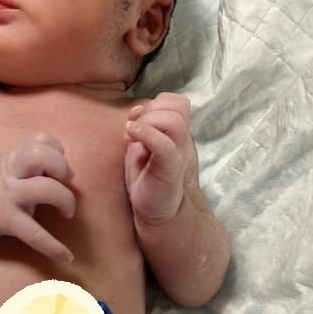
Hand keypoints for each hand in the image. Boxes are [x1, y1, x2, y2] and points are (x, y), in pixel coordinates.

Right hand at [0, 130, 75, 262]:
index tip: (57, 168)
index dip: (57, 150)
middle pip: (43, 155)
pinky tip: (66, 257)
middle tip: (64, 184)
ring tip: (66, 213)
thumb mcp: (9, 166)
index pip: (42, 139)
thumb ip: (35, 166)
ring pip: (46, 189)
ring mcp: (9, 195)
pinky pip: (34, 233)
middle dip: (62, 168)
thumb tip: (69, 176)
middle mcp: (13, 172)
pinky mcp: (5, 219)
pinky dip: (53, 247)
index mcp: (15, 158)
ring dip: (65, 200)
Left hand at [124, 92, 198, 225]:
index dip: (156, 103)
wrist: (157, 212)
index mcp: (176, 133)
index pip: (177, 102)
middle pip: (178, 106)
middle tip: (133, 129)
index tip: (135, 118)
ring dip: (148, 122)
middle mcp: (181, 141)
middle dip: (150, 110)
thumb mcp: (141, 146)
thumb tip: (136, 110)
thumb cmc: (147, 179)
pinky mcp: (170, 170)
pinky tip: (131, 136)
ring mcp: (179, 154)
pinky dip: (147, 134)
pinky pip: (166, 145)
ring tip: (131, 137)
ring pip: (175, 121)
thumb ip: (142, 127)